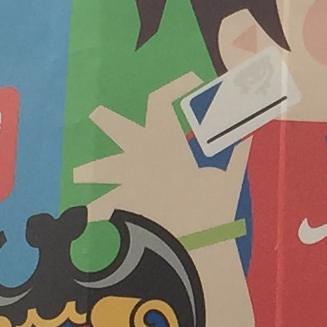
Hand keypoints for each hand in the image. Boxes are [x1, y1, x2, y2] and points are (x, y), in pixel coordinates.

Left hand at [74, 74, 246, 238]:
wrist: (191, 245)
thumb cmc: (211, 210)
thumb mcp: (228, 180)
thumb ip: (236, 157)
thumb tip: (248, 138)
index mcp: (166, 143)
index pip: (162, 100)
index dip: (175, 85)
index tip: (192, 82)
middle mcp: (141, 156)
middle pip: (118, 128)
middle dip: (107, 120)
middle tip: (96, 114)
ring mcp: (127, 181)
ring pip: (101, 169)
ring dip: (91, 171)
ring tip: (79, 176)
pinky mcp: (121, 206)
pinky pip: (103, 209)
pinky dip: (97, 214)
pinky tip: (85, 220)